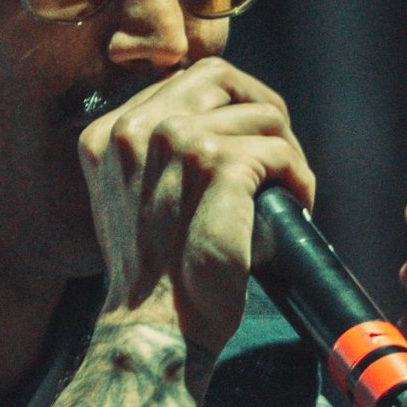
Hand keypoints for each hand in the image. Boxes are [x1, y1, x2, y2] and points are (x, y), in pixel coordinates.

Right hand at [77, 58, 313, 376]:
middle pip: (220, 78)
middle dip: (261, 110)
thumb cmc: (153, 277)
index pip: (182, 82)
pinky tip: (295, 206)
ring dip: (286, 151)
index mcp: (107, 134)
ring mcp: (177, 143)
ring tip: (286, 191)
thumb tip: (212, 121)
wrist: (154, 328)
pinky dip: (299, 177)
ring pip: (261, 115)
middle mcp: (135, 129)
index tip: (247, 142)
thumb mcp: (129, 200)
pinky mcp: (218, 167)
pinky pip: (280, 150)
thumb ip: (152, 156)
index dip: (227, 108)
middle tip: (277, 155)